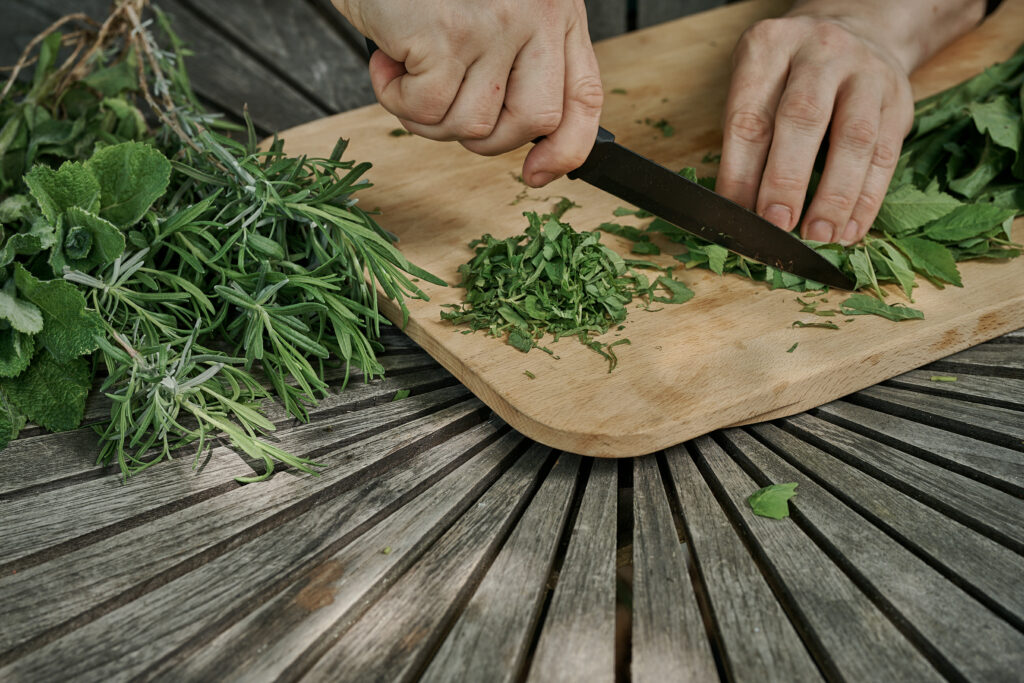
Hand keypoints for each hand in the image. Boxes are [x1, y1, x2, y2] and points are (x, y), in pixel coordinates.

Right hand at [333, 0, 603, 187]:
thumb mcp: (494, 11)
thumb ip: (518, 65)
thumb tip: (524, 145)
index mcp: (555, 14)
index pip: (582, 98)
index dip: (567, 149)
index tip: (536, 174)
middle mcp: (535, 18)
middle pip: (530, 123)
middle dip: (483, 138)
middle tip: (445, 105)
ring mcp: (493, 27)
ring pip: (471, 126)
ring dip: (427, 116)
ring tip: (408, 69)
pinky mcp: (446, 35)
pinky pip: (424, 110)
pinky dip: (394, 97)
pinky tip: (387, 58)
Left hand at [715, 15, 915, 245]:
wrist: (857, 32)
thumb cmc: (790, 74)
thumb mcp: (757, 83)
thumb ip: (748, 138)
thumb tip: (739, 209)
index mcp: (770, 47)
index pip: (750, 116)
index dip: (741, 172)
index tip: (735, 215)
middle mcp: (820, 52)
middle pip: (803, 119)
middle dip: (787, 179)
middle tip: (777, 225)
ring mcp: (866, 72)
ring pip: (854, 139)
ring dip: (834, 197)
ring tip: (818, 236)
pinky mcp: (899, 101)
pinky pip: (886, 156)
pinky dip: (866, 200)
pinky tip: (849, 231)